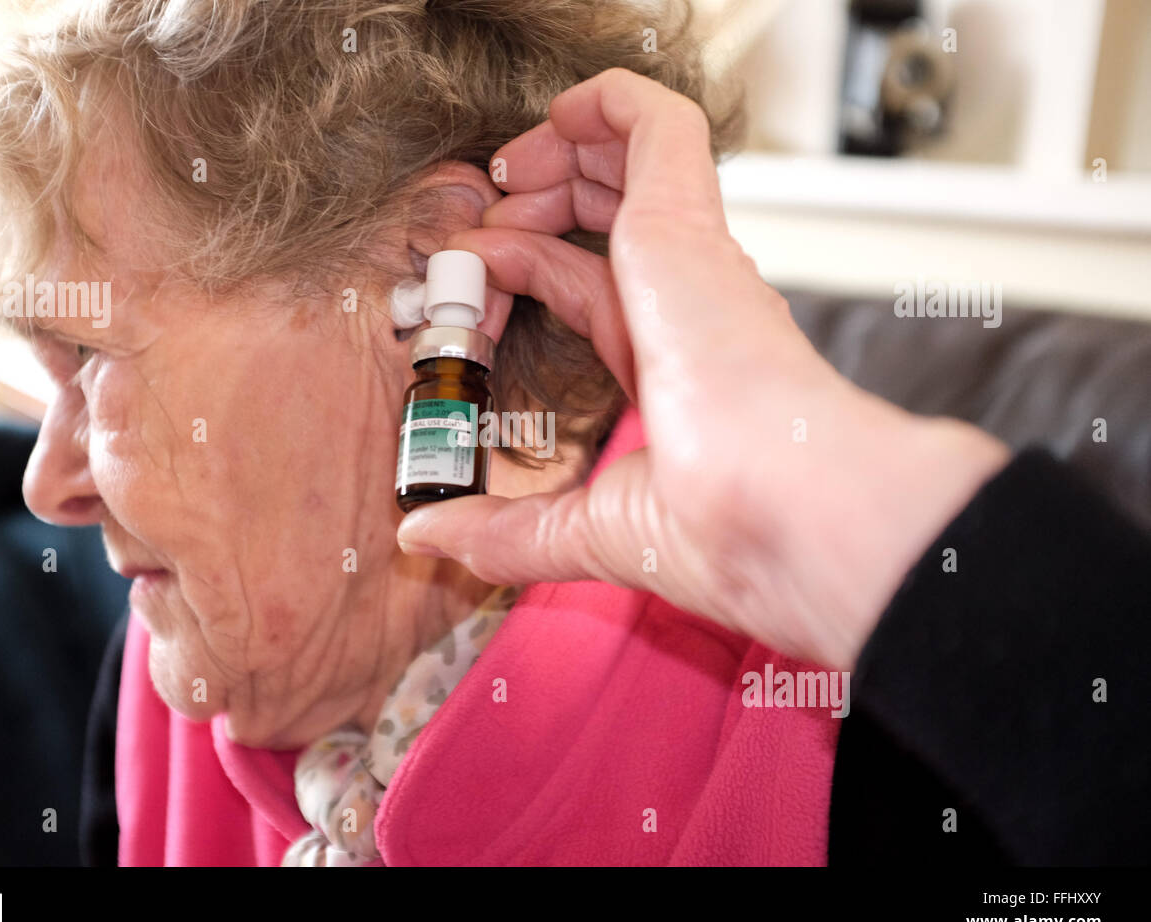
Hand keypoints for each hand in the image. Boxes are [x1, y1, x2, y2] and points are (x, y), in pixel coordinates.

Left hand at [396, 68, 1008, 669]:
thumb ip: (501, 529)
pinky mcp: (686, 219)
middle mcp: (687, 300)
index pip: (588, 286)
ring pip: (633, 159)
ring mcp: (691, 256)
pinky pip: (656, 122)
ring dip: (558, 149)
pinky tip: (557, 113)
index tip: (470, 287)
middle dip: (535, 203)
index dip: (526, 270)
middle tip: (480, 220)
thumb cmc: (722, 531)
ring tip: (500, 171)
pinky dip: (607, 100)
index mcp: (670, 363)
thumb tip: (427, 535)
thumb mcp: (581, 530)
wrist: (779, 513)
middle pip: (608, 216)